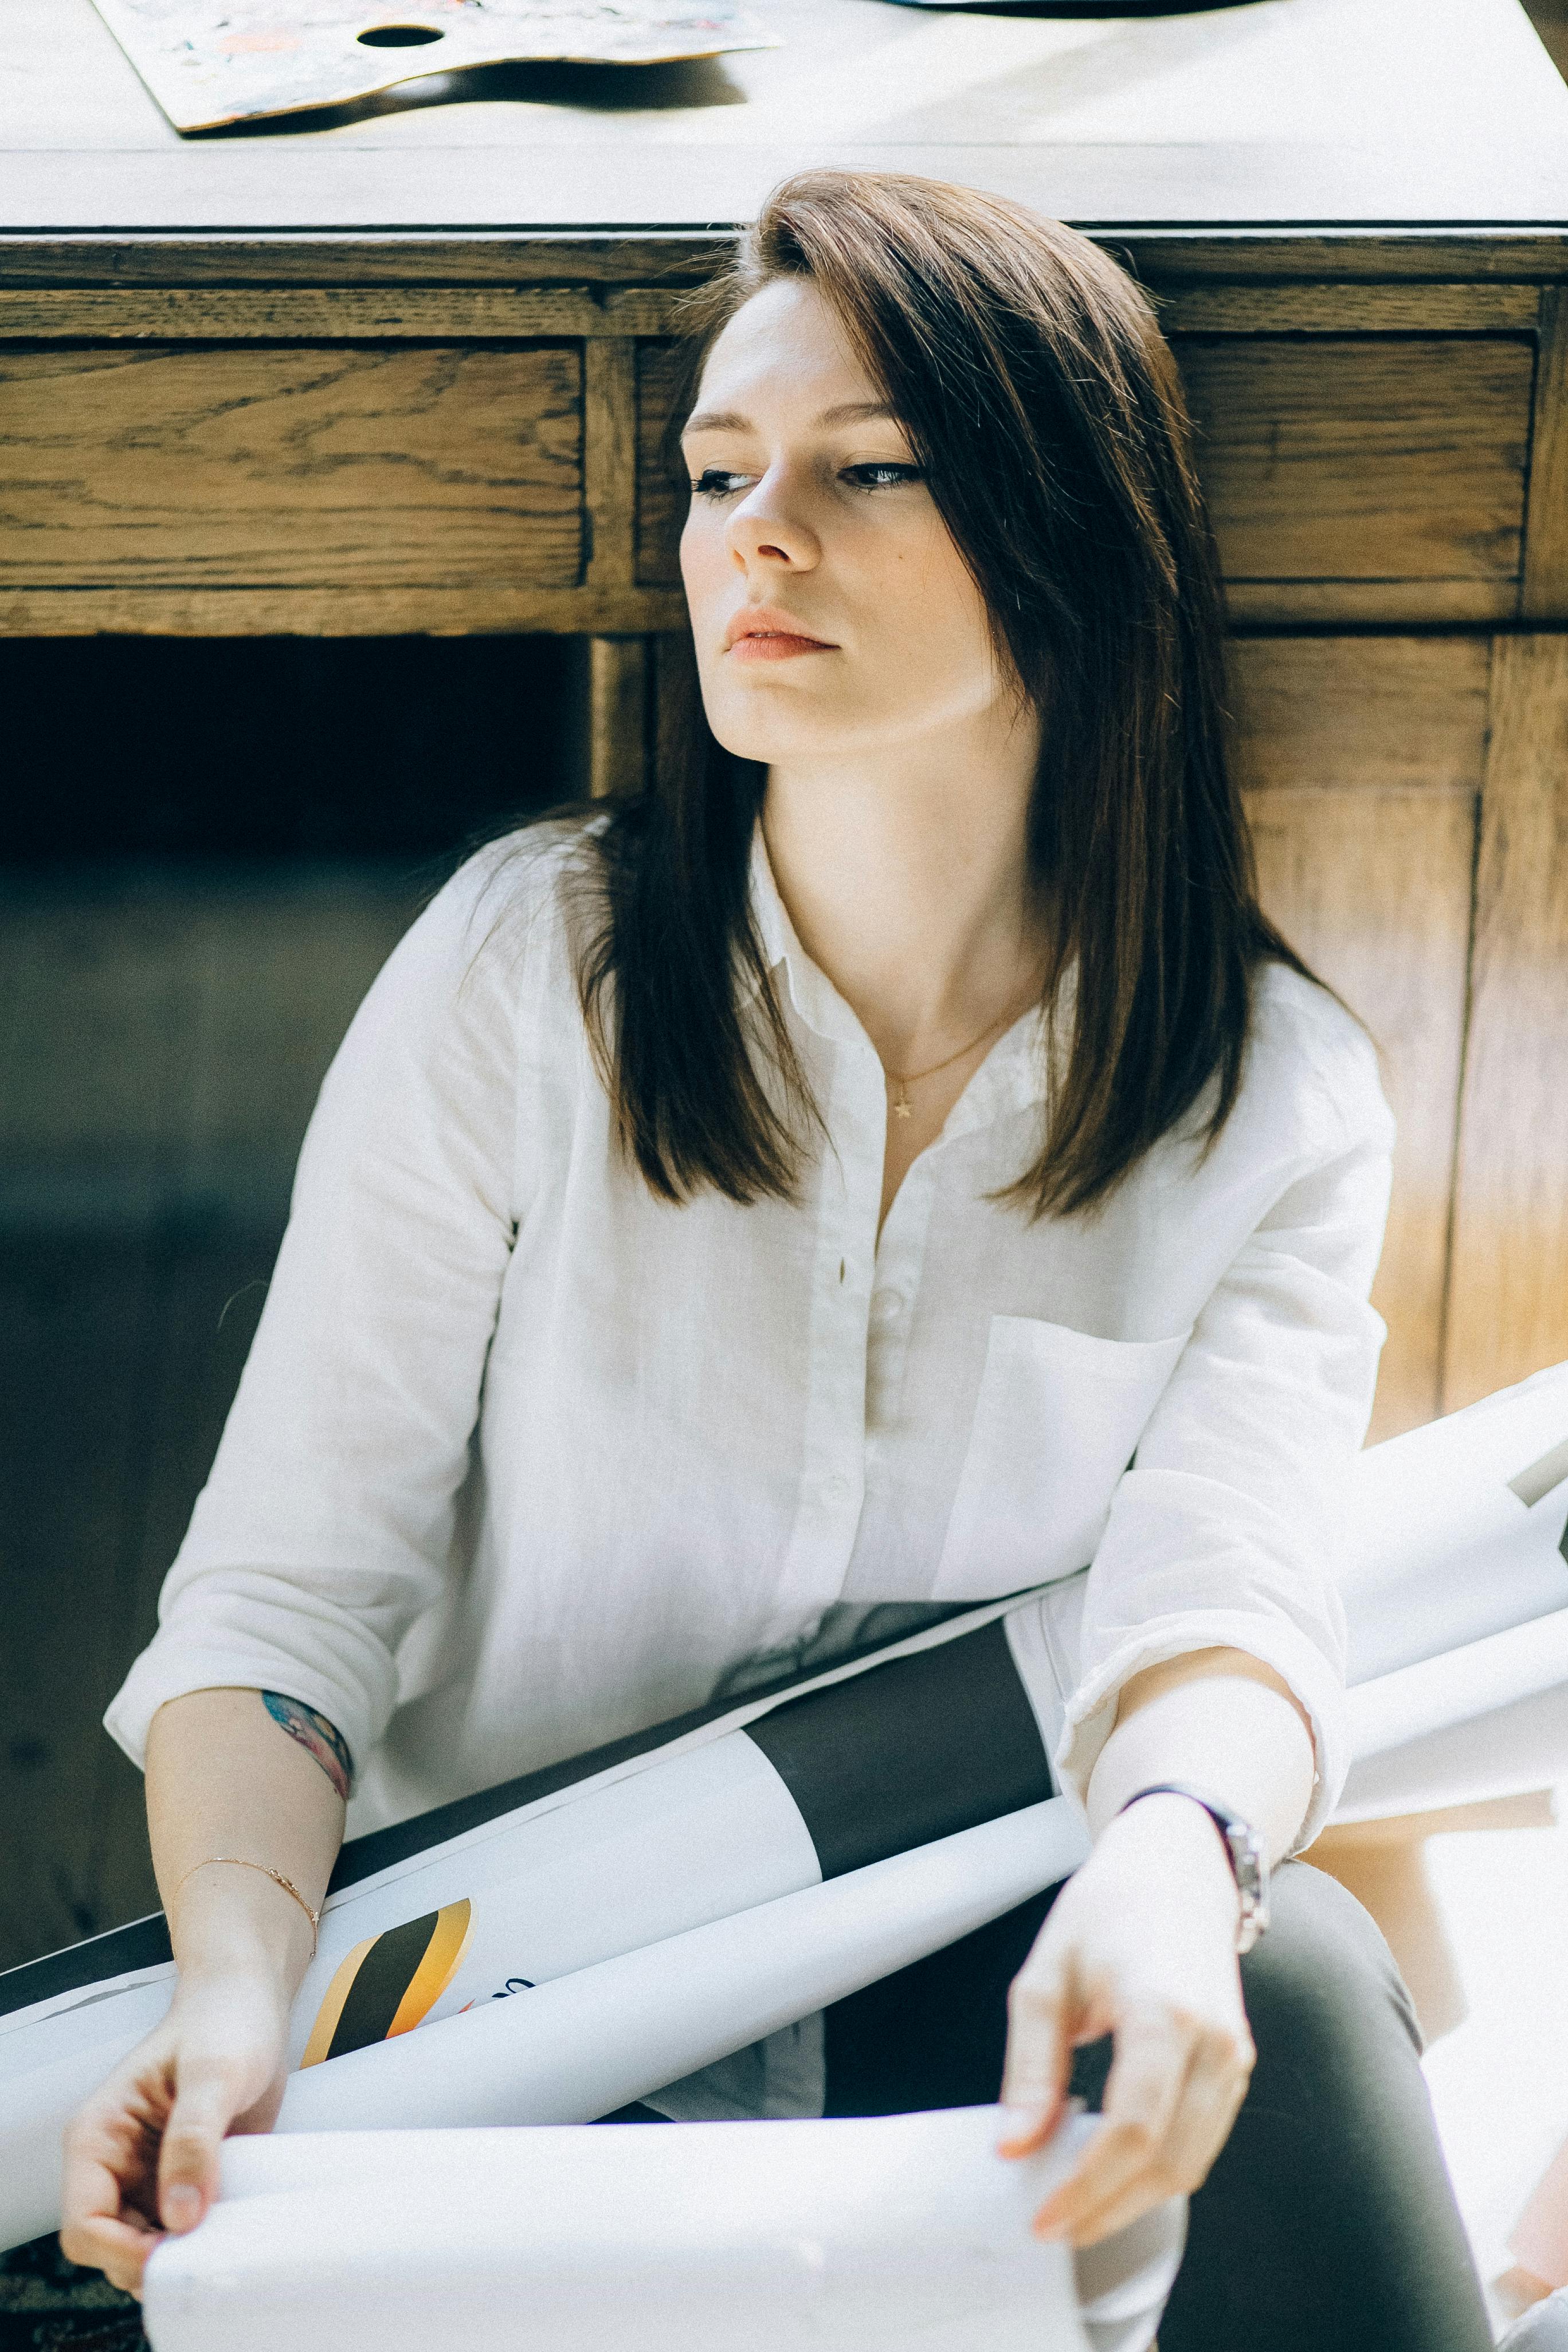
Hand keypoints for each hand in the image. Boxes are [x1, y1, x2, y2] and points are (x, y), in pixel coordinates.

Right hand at [59, 1967, 290, 2295]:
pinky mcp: (181, 2184)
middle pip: (110, 2249)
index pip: (83, 2224)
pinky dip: (199, 2244)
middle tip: (205, 2251)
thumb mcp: (214, 2073)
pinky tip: (231, 2229)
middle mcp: (114, 2166)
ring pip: (143, 2250)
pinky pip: (178, 2235)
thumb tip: (180, 2216)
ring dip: (178, 2258)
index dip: (121, 2249)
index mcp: (98, 2136)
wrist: (249, 2004)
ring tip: (222, 2237)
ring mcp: (146, 2178)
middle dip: (151, 2261)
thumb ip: (194, 2138)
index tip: (173, 2248)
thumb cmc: (224, 2022)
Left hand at [998, 1792, 1253, 2246]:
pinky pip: (1204, 2139)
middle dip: (1109, 2208)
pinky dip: (1161, 2168)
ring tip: (1077, 2207)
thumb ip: (1032, 2068)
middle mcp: (1211, 2039)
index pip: (1133, 2129)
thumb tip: (1014, 2148)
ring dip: (1135, 2199)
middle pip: (1169, 2161)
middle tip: (1055, 2227)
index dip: (1089, 2187)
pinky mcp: (1237, 2063)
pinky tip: (1114, 2169)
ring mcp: (1233, 2054)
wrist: (1175, 1869)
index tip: (1045, 2217)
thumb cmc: (1106, 1911)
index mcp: (1160, 2010)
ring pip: (1192, 2161)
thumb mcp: (1046, 1976)